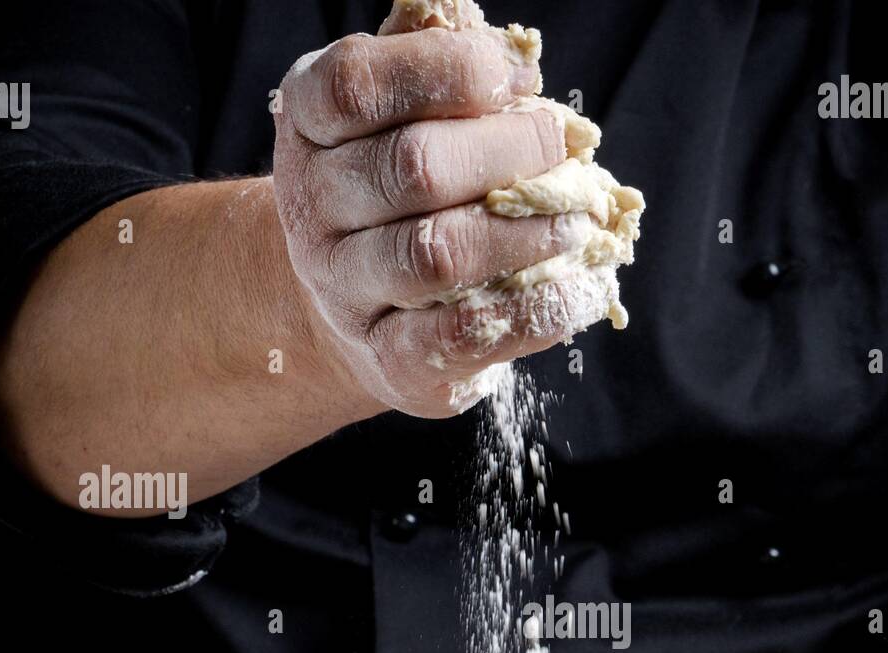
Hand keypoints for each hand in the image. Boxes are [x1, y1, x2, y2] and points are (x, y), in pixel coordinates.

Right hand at [273, 27, 599, 415]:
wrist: (349, 312)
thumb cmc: (393, 195)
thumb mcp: (393, 120)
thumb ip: (438, 78)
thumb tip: (513, 57)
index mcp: (307, 127)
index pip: (359, 84)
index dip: (448, 70)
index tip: (519, 78)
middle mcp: (311, 209)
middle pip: (412, 167)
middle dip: (506, 149)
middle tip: (560, 145)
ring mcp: (344, 292)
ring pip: (435, 254)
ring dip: (521, 232)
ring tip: (576, 221)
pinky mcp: (388, 360)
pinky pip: (461, 335)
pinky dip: (533, 312)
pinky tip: (580, 291)